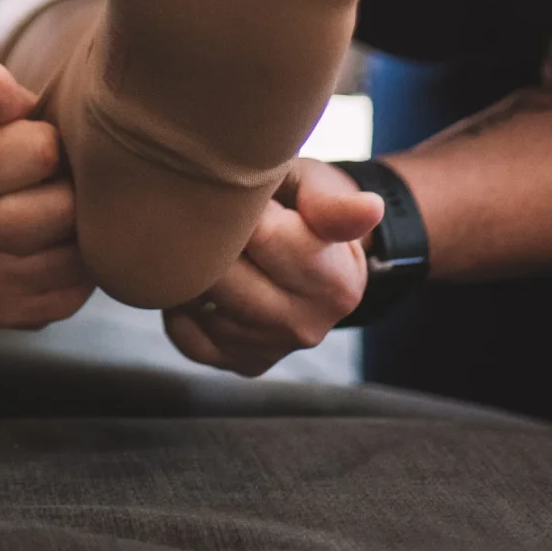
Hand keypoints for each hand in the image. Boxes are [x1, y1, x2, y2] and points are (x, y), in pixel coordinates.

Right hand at [0, 59, 94, 329]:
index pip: (42, 149)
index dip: (50, 143)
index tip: (35, 146)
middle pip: (64, 208)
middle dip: (70, 189)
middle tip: (53, 184)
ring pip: (76, 254)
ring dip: (80, 232)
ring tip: (58, 214)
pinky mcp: (9, 315)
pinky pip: (75, 291)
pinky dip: (77, 271)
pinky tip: (56, 249)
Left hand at [162, 158, 382, 375]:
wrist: (319, 254)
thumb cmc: (309, 206)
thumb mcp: (319, 186)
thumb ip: (330, 202)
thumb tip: (369, 209)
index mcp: (336, 282)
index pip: (260, 237)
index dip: (237, 206)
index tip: (237, 192)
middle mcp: (306, 327)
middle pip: (223, 278)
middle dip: (206, 239)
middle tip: (208, 214)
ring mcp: (274, 350)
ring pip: (200, 309)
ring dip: (188, 272)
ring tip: (205, 244)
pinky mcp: (244, 364)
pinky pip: (190, 339)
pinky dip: (182, 310)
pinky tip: (199, 282)